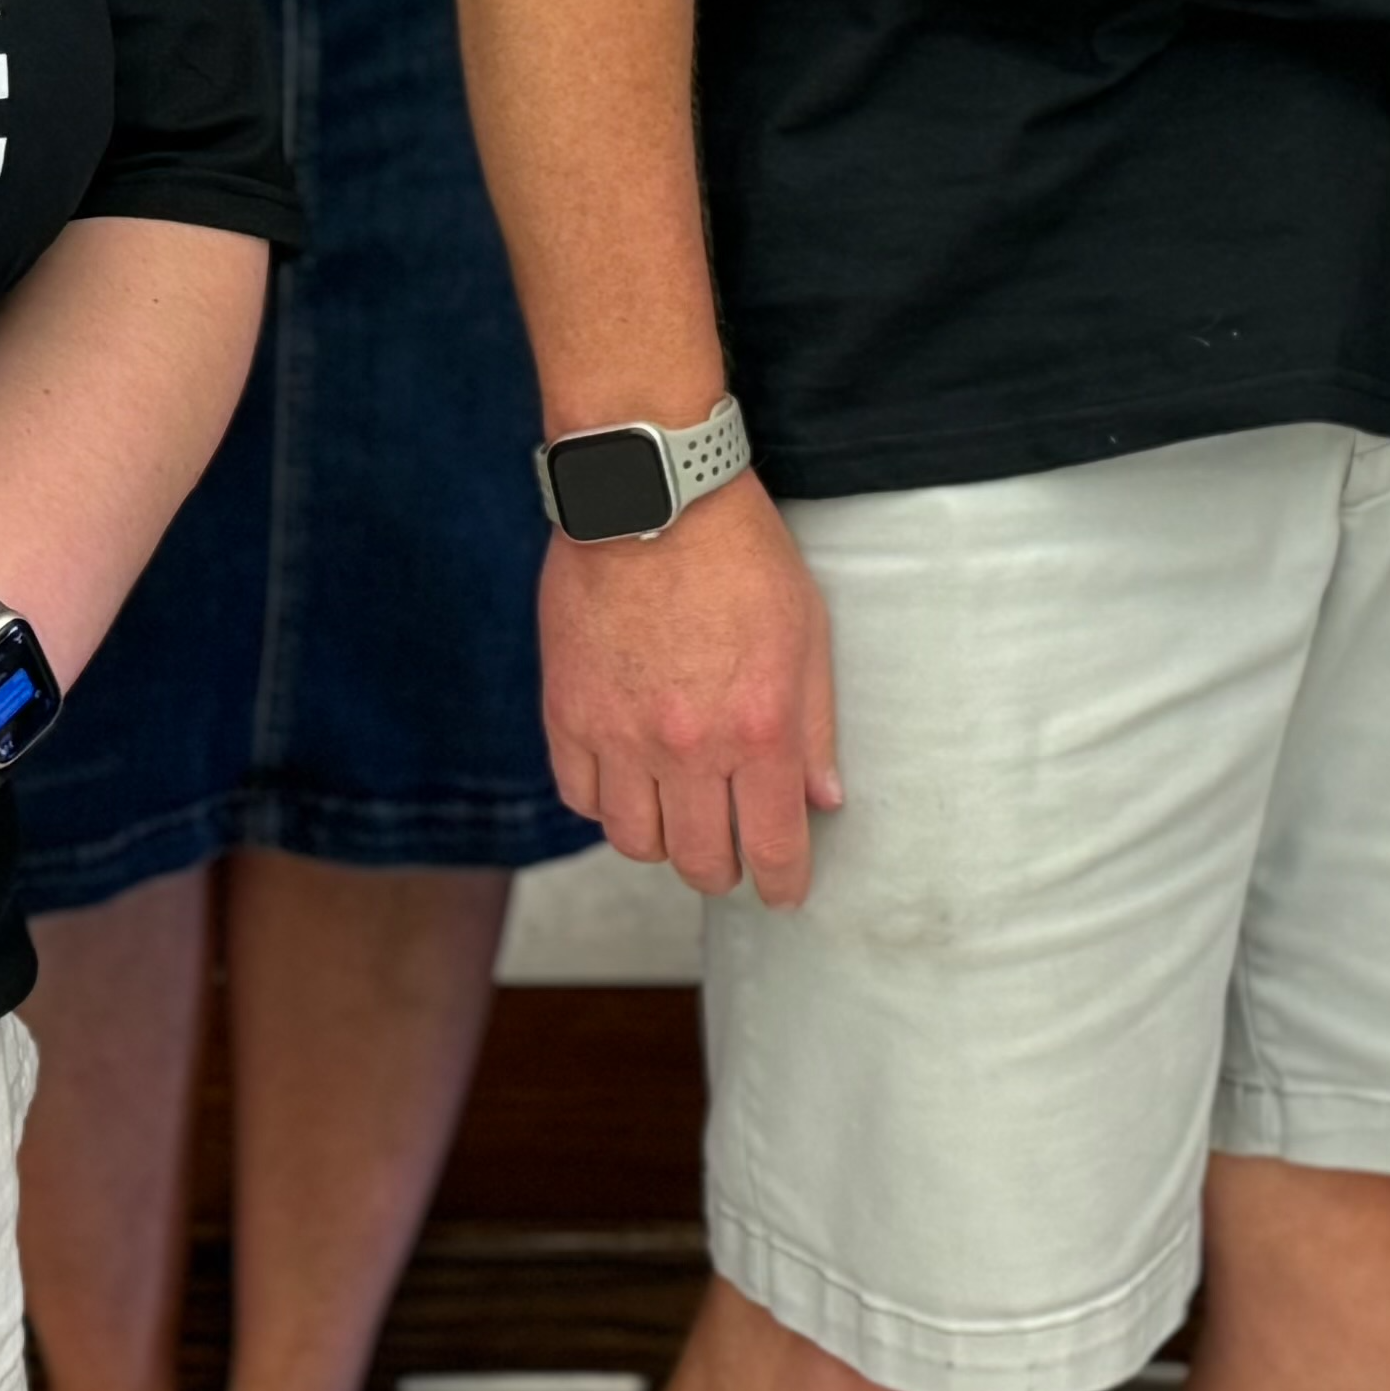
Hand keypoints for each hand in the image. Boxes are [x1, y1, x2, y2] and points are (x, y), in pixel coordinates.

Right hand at [542, 476, 837, 906]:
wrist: (650, 495)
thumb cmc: (741, 555)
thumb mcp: (806, 632)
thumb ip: (816, 725)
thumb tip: (822, 799)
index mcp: (758, 730)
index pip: (771, 846)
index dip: (783, 883)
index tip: (785, 895)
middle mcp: (687, 747)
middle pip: (700, 860)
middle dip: (724, 871)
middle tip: (731, 856)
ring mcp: (620, 734)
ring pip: (636, 842)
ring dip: (663, 843)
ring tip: (677, 819)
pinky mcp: (567, 712)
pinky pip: (581, 797)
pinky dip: (606, 804)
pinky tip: (626, 785)